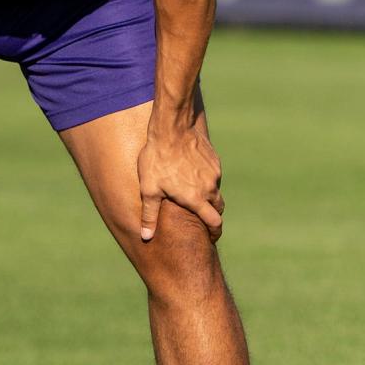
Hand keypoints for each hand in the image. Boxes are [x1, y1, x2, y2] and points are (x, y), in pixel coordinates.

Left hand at [137, 126, 223, 243]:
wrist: (172, 128)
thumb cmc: (157, 159)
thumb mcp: (149, 189)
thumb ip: (149, 215)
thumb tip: (146, 237)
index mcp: (196, 199)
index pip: (214, 222)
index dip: (215, 232)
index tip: (212, 237)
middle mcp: (209, 187)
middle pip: (218, 208)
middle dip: (213, 215)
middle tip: (203, 218)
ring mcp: (214, 172)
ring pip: (215, 190)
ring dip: (208, 195)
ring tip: (193, 193)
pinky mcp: (214, 159)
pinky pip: (213, 174)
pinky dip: (207, 178)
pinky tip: (193, 173)